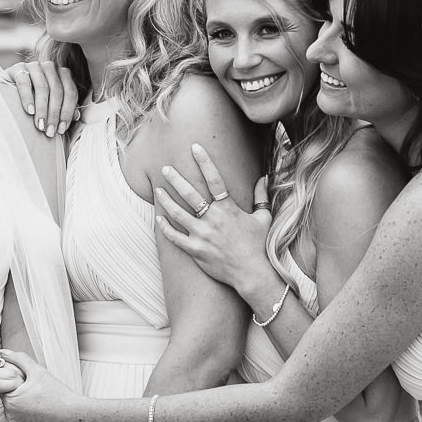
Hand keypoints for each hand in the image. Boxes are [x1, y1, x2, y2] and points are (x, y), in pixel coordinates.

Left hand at [0, 349, 85, 421]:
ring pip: (16, 417)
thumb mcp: (38, 372)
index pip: (5, 388)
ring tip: (42, 408)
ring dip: (24, 412)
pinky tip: (43, 420)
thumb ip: (19, 360)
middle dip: (20, 399)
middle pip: (10, 403)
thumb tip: (2, 352)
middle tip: (39, 398)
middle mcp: (10, 416)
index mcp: (10, 399)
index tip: (31, 387)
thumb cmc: (58, 394)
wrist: (75, 417)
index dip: (18, 385)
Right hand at [3, 58, 79, 136]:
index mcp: (62, 74)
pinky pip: (24, 82)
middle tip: (49, 131)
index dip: (67, 112)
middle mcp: (50, 67)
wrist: (6, 97)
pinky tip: (29, 111)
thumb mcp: (50, 108)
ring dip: (42, 108)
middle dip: (54, 113)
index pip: (70, 92)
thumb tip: (78, 116)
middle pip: (57, 90)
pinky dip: (28, 98)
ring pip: (43, 86)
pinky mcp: (17, 68)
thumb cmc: (32, 103)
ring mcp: (34, 66)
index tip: (61, 129)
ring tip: (39, 125)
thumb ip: (64, 110)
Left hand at [154, 144, 275, 292]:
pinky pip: (175, 237)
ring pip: (178, 214)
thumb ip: (260, 197)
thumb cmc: (259, 245)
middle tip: (165, 169)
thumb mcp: (263, 218)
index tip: (194, 147)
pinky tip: (158, 218)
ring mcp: (202, 236)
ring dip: (166, 201)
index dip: (204, 161)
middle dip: (175, 179)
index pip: (214, 179)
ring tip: (158, 190)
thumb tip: (264, 178)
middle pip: (190, 194)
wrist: (253, 273)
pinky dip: (165, 227)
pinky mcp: (195, 251)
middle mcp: (213, 220)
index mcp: (228, 209)